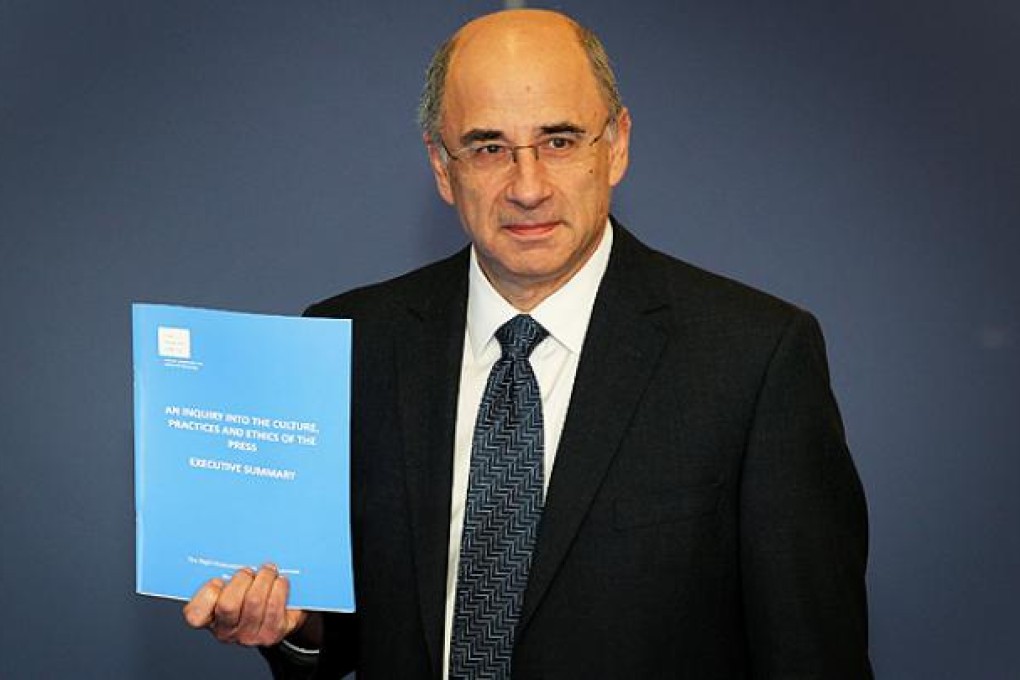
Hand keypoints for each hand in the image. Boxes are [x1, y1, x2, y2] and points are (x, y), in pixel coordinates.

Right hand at [183, 563, 309, 646]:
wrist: (283, 614)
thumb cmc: (251, 592)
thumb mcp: (232, 584)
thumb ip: (224, 574)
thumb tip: (227, 547)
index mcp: (209, 619)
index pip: (195, 615)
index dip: (207, 593)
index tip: (218, 580)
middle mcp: (226, 632)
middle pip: (228, 605)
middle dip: (241, 579)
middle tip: (249, 570)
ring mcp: (249, 636)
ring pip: (254, 602)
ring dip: (263, 579)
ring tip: (268, 570)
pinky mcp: (272, 633)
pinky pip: (274, 606)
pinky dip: (279, 588)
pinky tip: (280, 581)